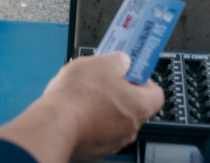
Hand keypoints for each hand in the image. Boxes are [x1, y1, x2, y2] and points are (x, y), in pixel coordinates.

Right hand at [43, 52, 162, 161]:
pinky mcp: (94, 150)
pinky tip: (75, 109)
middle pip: (132, 106)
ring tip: (83, 93)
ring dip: (102, 107)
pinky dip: (89, 121)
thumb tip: (122, 61)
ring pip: (113, 119)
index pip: (156, 93)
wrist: (53, 125)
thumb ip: (119, 60)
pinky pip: (97, 131)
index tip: (130, 71)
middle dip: (118, 91)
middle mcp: (130, 128)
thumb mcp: (102, 62)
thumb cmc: (78, 97)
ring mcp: (112, 142)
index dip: (143, 80)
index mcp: (139, 106)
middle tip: (103, 78)